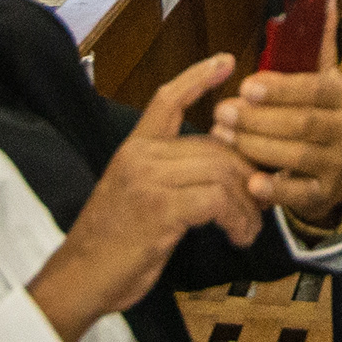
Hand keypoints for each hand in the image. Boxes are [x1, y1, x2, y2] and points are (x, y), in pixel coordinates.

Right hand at [27, 58, 263, 341]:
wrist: (80, 279)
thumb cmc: (111, 245)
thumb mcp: (135, 197)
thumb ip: (168, 176)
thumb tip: (220, 172)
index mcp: (133, 149)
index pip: (167, 100)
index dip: (197, 78)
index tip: (226, 62)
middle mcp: (140, 157)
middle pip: (214, 145)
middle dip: (247, 173)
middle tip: (262, 201)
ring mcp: (149, 181)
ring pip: (221, 172)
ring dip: (247, 203)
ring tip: (249, 227)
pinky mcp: (160, 209)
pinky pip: (218, 201)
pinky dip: (238, 219)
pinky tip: (239, 236)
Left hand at [210, 47, 341, 228]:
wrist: (332, 171)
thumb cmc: (313, 114)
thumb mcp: (317, 79)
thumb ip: (314, 43)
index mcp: (341, 95)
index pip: (314, 88)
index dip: (281, 88)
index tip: (245, 85)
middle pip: (302, 123)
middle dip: (258, 118)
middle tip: (221, 112)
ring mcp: (336, 162)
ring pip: (298, 156)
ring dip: (257, 146)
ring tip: (222, 136)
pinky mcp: (324, 193)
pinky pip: (299, 193)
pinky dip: (275, 190)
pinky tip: (250, 182)